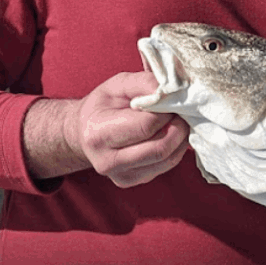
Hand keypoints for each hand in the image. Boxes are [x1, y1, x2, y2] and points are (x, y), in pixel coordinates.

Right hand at [67, 72, 190, 187]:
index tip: (169, 99)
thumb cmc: (103, 104)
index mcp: (99, 134)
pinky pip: (166, 166)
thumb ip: (144, 83)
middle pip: (160, 148)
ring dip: (180, 138)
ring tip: (176, 120)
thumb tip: (170, 91)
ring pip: (167, 159)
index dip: (166, 110)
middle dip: (178, 126)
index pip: (147, 126)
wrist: (84, 131)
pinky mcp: (132, 181)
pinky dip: (175, 148)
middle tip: (179, 110)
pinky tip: (169, 134)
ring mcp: (121, 176)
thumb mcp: (118, 84)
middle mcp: (107, 161)